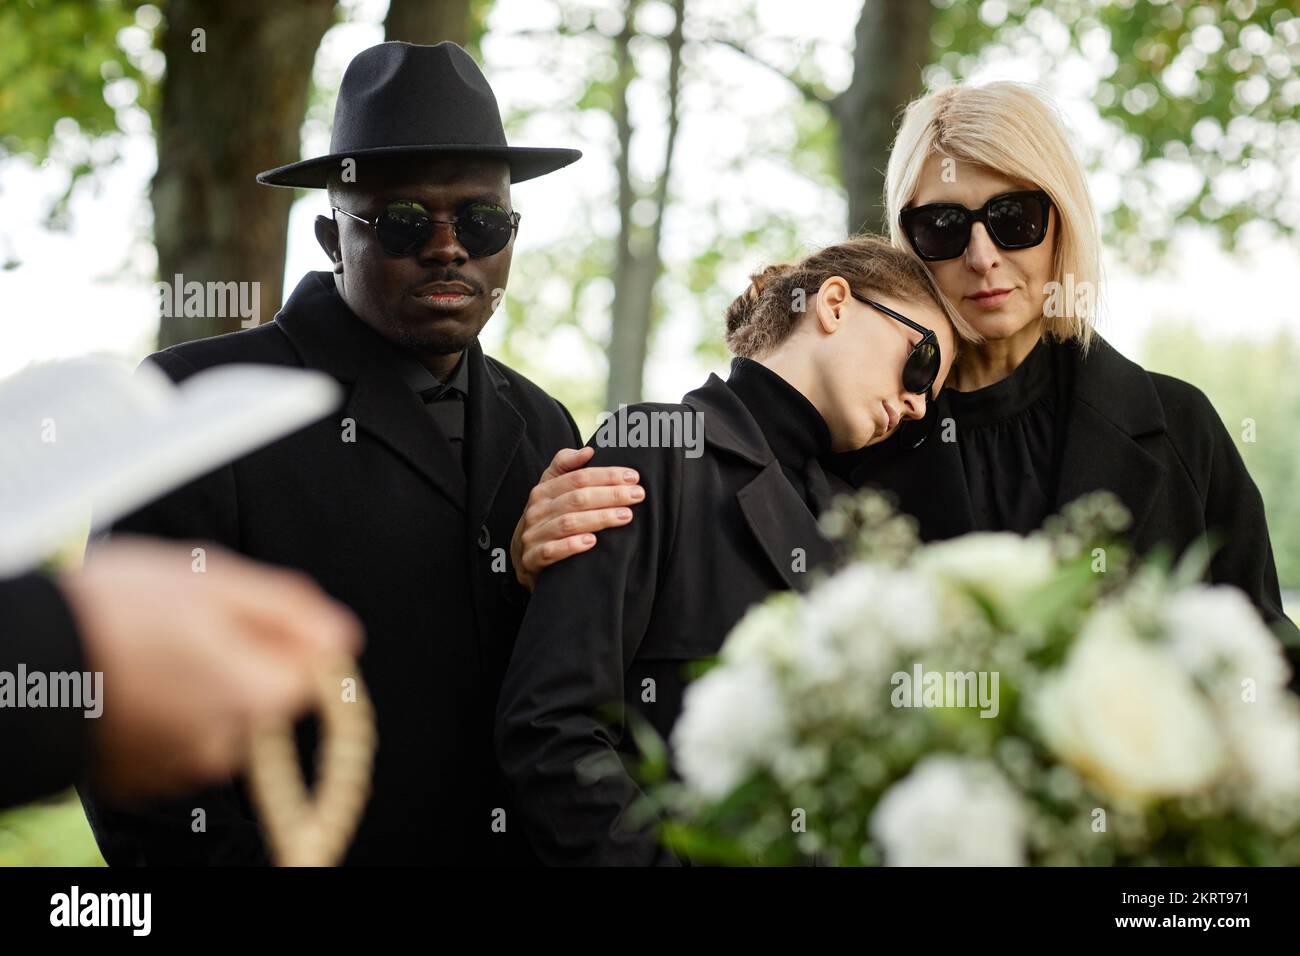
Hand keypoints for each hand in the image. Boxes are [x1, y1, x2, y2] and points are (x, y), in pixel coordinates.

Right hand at [59, 537, 362, 801]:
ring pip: (218, 716)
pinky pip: (174, 738)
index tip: (250, 613)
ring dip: (199, 683)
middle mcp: (226, 744)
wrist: (18, 658)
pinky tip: (127, 677)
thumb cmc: (111, 611)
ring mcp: (180, 767)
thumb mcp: (213, 581)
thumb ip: (289, 608)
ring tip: (147, 646)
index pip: (313, 673)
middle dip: (241, 657)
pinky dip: (163, 711)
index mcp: (256, 696)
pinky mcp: (140, 778)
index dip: (289, 636)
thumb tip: (343, 636)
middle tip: (186, 621)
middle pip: (264, 695)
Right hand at [510, 447, 644, 590]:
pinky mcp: (532, 559)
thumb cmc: (545, 520)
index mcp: (543, 491)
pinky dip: (571, 546)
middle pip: (577, 498)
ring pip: (568, 523)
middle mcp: (537, 510)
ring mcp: (533, 535)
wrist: (521, 558)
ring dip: (599, 519)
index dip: (607, 475)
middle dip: (611, 495)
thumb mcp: (550, 490)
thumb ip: (565, 466)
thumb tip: (588, 450)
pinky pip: (551, 551)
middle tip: (638, 495)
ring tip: (625, 516)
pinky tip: (592, 542)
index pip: (578, 478)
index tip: (633, 477)